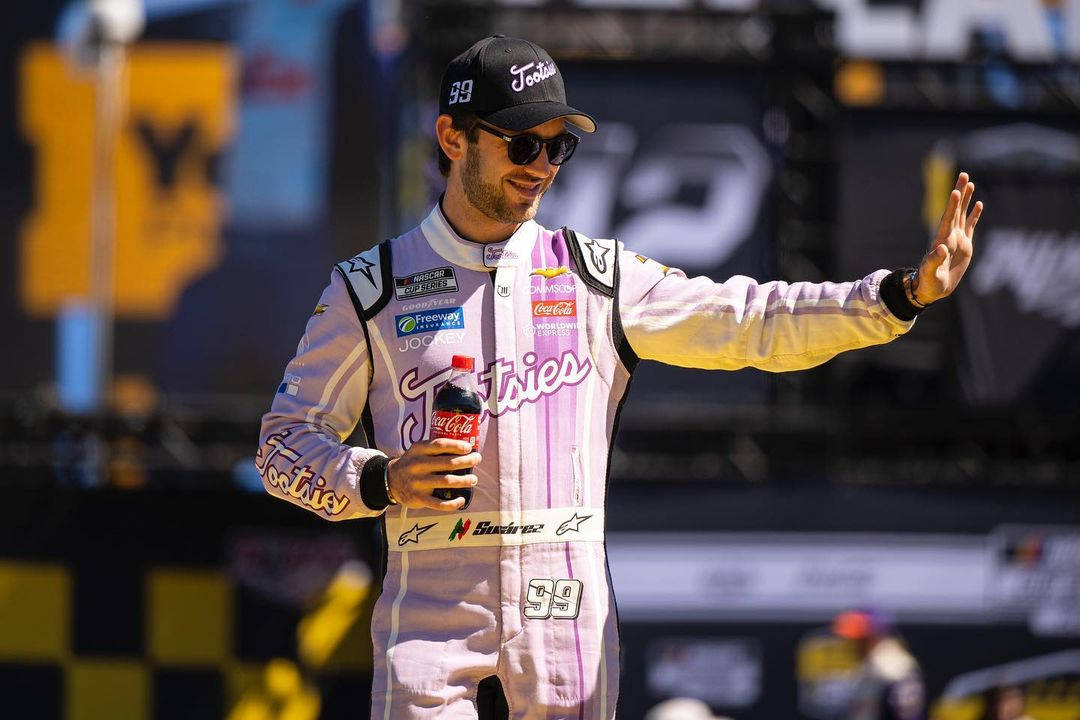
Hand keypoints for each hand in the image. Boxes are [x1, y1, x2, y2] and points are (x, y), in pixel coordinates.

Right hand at [386, 438, 479, 510]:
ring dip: (464, 480)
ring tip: (473, 479)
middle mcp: (417, 465)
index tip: (469, 447)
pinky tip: (462, 499)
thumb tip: (464, 449)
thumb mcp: (417, 451)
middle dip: (466, 461)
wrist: (390, 480)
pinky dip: (453, 503)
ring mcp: (417, 482)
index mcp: (418, 450)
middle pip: (447, 463)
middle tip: (476, 460)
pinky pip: (439, 503)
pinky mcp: (418, 498)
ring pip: (446, 481)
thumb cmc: (412, 463)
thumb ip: (434, 448)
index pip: (440, 445)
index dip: (456, 446)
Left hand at [908, 172, 982, 304]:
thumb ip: (935, 261)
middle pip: (955, 210)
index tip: (955, 192)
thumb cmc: (929, 282)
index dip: (952, 206)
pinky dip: (974, 215)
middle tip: (963, 175)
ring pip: (962, 214)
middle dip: (960, 193)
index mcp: (942, 241)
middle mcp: (949, 236)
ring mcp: (957, 239)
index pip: (947, 219)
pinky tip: (979, 204)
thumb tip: (941, 249)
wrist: (932, 289)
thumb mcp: (931, 273)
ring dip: (966, 200)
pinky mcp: (965, 245)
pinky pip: (970, 226)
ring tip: (970, 183)